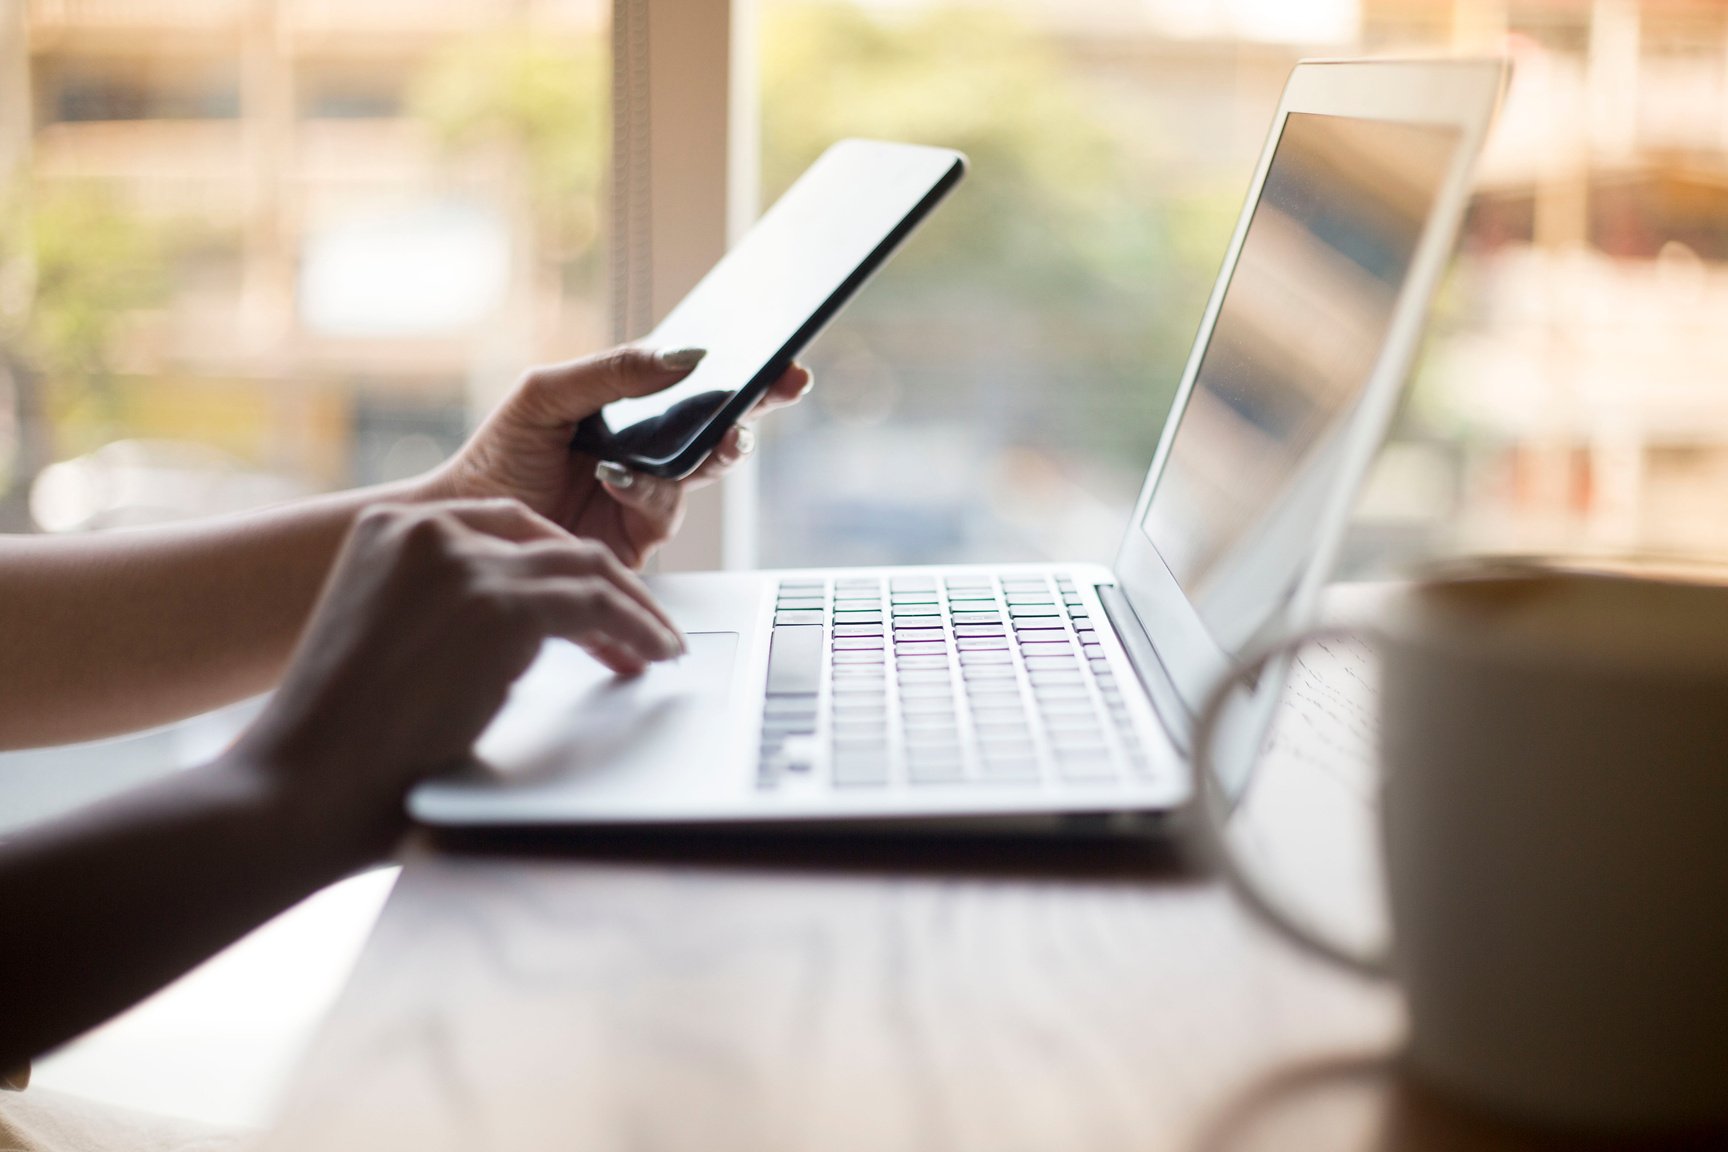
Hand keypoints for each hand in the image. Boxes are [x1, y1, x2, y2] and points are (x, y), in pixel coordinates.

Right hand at [234, 499, 684, 842]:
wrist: (299, 788)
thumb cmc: (334, 745)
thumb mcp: (387, 645)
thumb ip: (441, 616)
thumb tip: (517, 639)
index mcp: (389, 529)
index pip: (506, 529)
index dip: (560, 568)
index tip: (596, 605)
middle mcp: (426, 529)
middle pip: (553, 542)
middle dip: (607, 587)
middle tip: (644, 628)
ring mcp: (465, 563)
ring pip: (587, 569)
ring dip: (635, 610)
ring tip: (660, 646)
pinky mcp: (499, 606)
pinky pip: (599, 606)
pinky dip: (638, 629)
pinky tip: (655, 656)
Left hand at [425, 346, 811, 567]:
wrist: (466, 530)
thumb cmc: (500, 457)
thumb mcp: (549, 395)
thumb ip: (612, 372)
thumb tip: (683, 356)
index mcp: (631, 409)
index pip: (696, 385)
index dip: (743, 373)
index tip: (779, 363)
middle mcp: (649, 451)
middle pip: (717, 425)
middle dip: (753, 406)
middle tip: (778, 389)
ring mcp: (648, 494)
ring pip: (702, 468)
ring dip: (713, 450)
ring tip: (721, 436)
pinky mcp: (639, 537)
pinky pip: (664, 508)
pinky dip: (648, 489)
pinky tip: (617, 476)